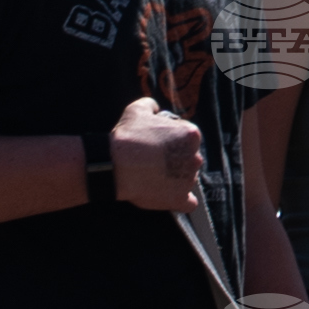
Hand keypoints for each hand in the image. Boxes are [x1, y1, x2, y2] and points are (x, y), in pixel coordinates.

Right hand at [112, 94, 204, 211]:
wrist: (113, 165)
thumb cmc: (127, 136)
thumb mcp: (137, 109)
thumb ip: (151, 106)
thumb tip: (155, 108)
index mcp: (191, 135)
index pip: (189, 138)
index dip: (173, 140)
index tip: (159, 144)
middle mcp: (195, 158)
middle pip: (190, 158)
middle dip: (177, 160)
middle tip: (156, 161)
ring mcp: (188, 180)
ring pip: (188, 178)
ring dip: (177, 178)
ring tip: (154, 177)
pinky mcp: (179, 199)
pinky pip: (189, 203)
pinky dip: (181, 200)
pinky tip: (168, 195)